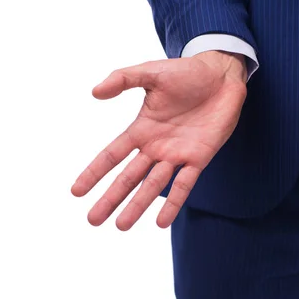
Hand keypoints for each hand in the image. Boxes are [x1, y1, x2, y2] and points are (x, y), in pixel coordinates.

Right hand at [71, 51, 247, 230]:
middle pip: (129, 177)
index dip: (94, 173)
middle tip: (93, 220)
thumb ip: (123, 80)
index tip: (76, 191)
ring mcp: (178, 154)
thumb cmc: (187, 73)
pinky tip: (161, 222)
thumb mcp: (151, 73)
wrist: (222, 76)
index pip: (112, 155)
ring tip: (121, 225)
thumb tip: (94, 92)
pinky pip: (184, 184)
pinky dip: (173, 203)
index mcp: (142, 129)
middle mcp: (157, 147)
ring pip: (153, 185)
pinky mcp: (200, 157)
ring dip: (137, 205)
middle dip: (111, 198)